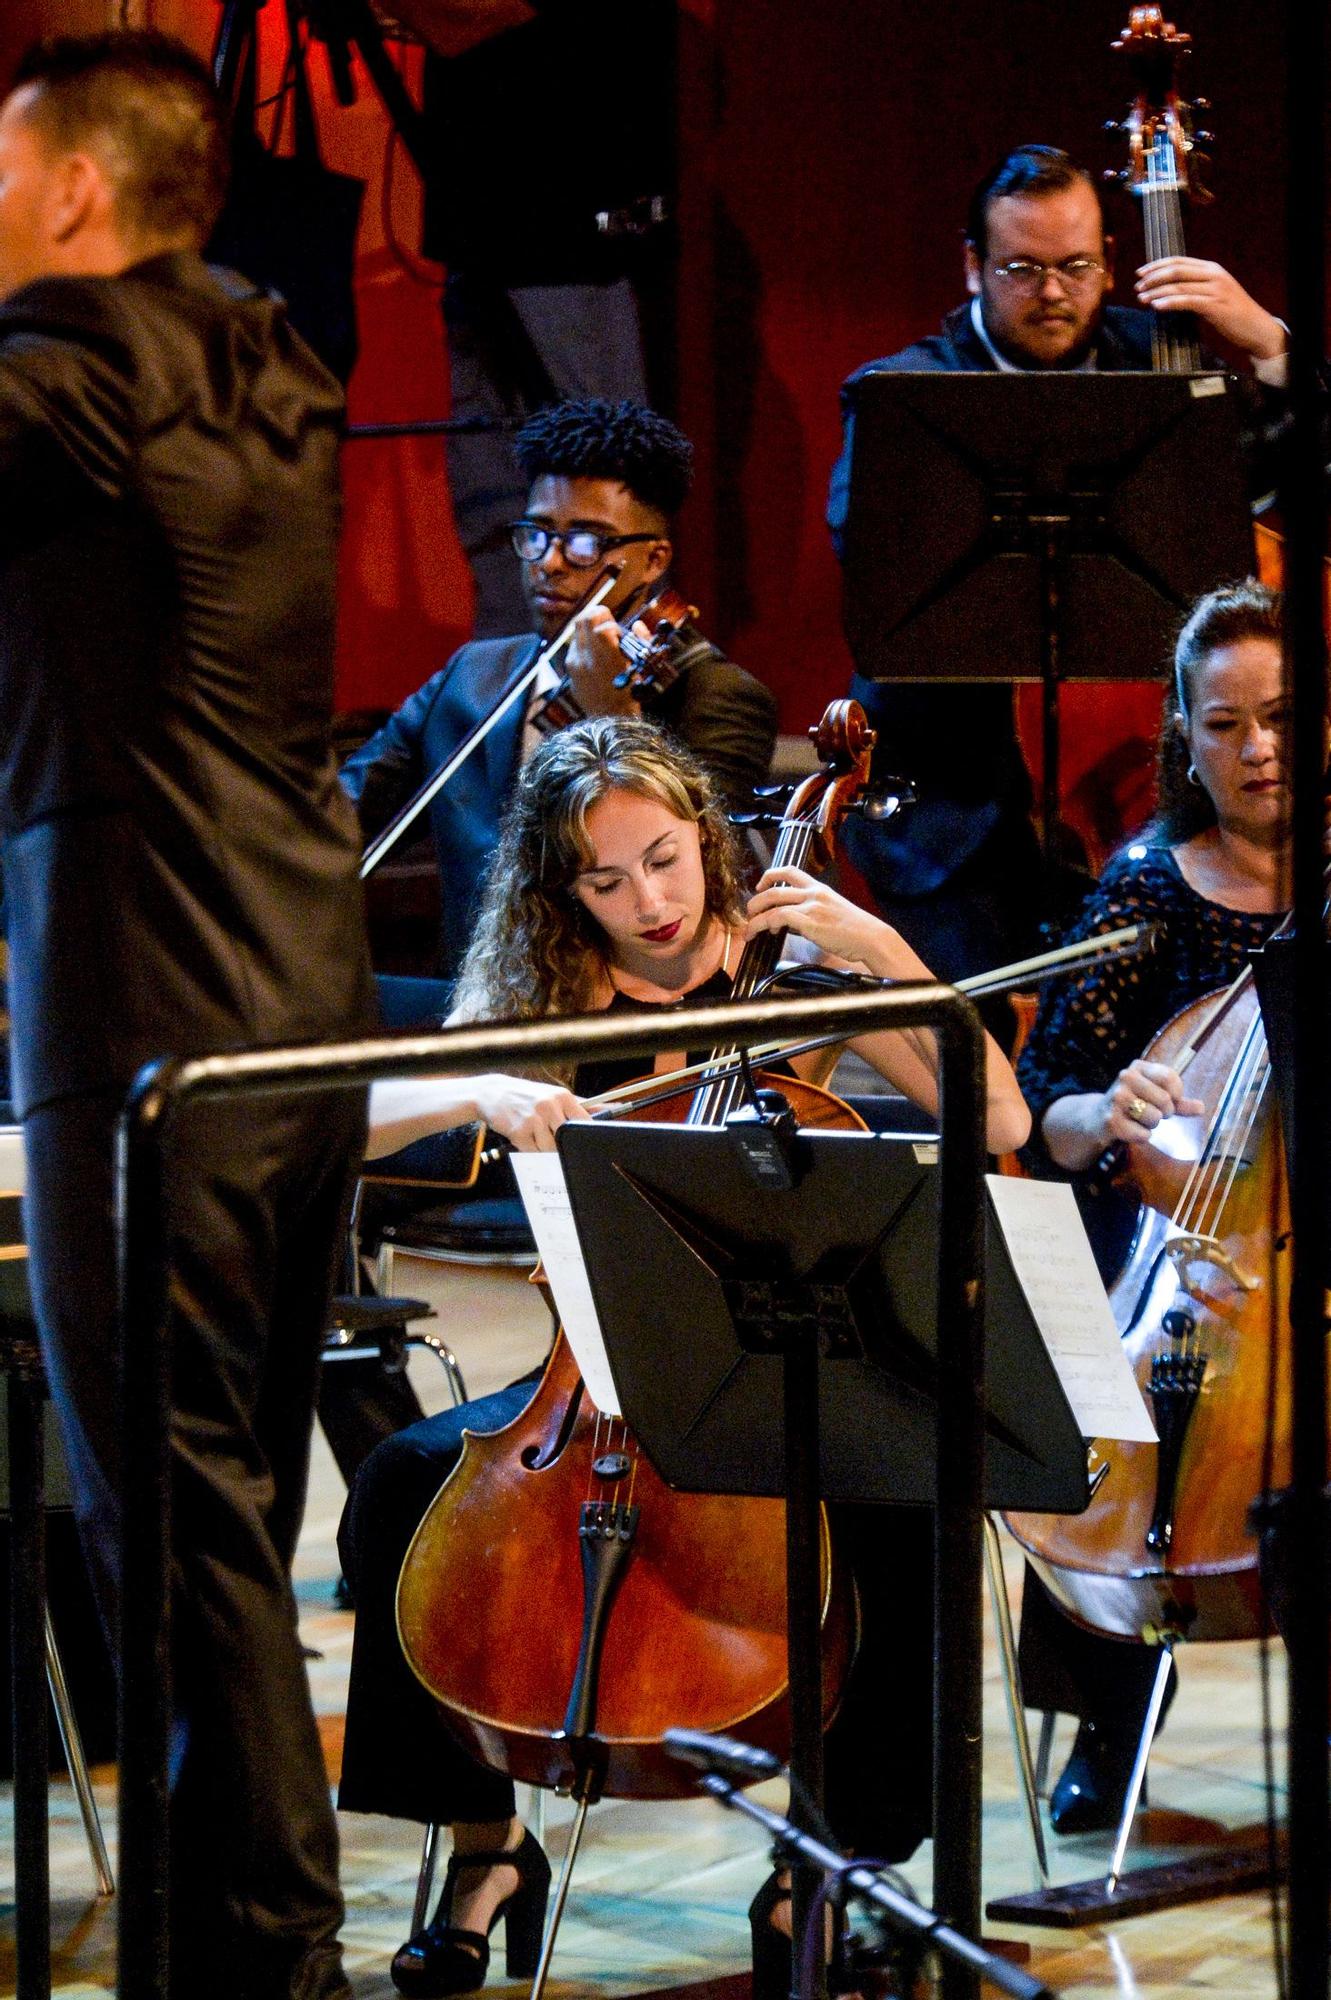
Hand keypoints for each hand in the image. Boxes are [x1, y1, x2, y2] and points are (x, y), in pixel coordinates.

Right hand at [471, 1074, 591, 1151]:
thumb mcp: (554, 1095)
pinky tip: (525, 1138)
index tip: (586, 1145)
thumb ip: (581, 1104)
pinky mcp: (519, 1132)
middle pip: (567, 1140)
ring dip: (544, 1149)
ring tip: (536, 1137)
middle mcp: (549, 1106)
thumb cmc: (528, 1096)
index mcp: (563, 1097)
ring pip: (550, 1149)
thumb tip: (613, 1107)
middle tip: (557, 1144)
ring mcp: (533, 1119)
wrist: (492, 1093)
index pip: (584, 1122)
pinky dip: (531, 1150)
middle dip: (563, 1146)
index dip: (585, 1137)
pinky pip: (532, 1152)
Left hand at [564, 606, 645, 718]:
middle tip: (607, 623)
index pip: (605, 625)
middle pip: (585, 619)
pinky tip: (593, 651)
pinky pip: (574, 646)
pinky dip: (584, 642)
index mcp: (607, 658)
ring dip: (589, 627)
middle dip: (598, 616)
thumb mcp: (642, 668)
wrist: (612, 721)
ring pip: (577, 629)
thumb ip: (641, 641)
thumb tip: (638, 625)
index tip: (620, 633)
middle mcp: (587, 658)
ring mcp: (575, 664)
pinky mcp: (570, 670)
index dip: (614, 625)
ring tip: (600, 636)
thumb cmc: (631, 695)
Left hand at [745, 866, 918, 971]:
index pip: (789, 871)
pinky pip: (780, 917)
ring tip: (751, 930)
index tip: (760, 886)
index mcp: (819, 888)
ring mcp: (811, 906)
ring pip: (772, 904)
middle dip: (756, 901)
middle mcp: (813, 893)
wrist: (870, 937)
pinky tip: (769, 933)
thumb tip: (790, 923)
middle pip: (774, 888)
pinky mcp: (811, 921)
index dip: (769, 875)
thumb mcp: (832, 913)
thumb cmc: (854, 930)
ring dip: (756, 918)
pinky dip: (768, 924)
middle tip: (750, 914)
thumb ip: (810, 913)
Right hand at [1101, 1059, 1205, 1146]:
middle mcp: (1125, 1078)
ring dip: (1152, 1125)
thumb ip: (1178, 1102)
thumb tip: (1201, 1108)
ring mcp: (1117, 1098)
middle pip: (1165, 1100)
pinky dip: (1141, 1136)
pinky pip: (1144, 1134)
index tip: (1169, 1099)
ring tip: (1138, 1120)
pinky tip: (1130, 1130)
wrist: (1097, 1118)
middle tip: (1151, 1112)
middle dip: (1165, 1113)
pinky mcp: (1111, 1120)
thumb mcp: (1155, 1097)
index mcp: (1138, 1067)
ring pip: (1155, 1118)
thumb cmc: (1133, 1105)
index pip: (1170, 1078)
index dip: (1176, 1094)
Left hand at [1134, 256, 1286, 362]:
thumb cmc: (1232, 313)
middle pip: (1176, 270)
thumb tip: (1168, 292)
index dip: (1157, 265)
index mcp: (1212, 269)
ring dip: (1156, 292)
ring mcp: (1215, 289)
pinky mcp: (1215, 305)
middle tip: (1138, 287)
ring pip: (1179, 286)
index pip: (1179, 260)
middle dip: (1153, 278)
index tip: (1141, 273)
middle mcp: (1214, 275)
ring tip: (1142, 299)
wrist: (1256, 327)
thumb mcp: (1213, 294)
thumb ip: (1195, 288)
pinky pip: (1187, 301)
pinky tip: (1156, 307)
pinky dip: (1169, 303)